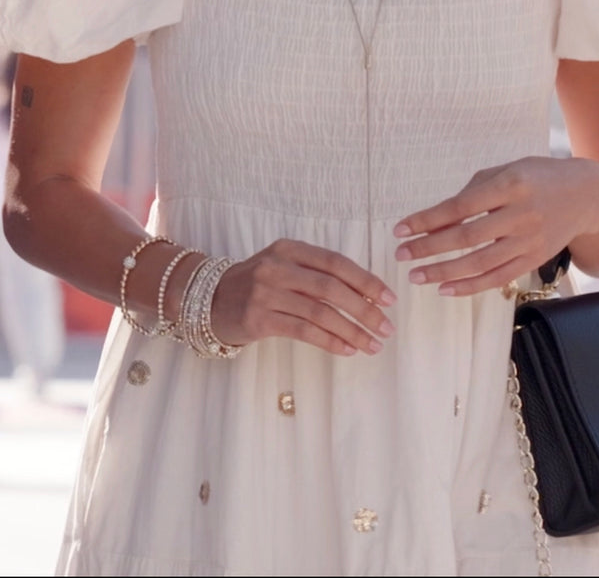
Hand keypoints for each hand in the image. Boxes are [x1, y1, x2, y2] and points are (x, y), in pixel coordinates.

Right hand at [210, 239, 396, 357]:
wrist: (209, 300)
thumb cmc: (257, 284)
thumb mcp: (284, 266)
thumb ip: (317, 274)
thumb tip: (366, 295)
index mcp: (290, 248)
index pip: (336, 262)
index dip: (366, 280)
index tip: (389, 299)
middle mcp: (277, 266)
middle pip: (331, 288)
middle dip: (364, 310)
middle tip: (386, 327)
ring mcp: (265, 292)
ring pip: (320, 312)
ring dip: (352, 330)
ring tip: (372, 344)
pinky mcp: (258, 319)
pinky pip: (303, 331)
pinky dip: (330, 341)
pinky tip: (347, 350)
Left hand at [393, 157, 598, 297]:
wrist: (584, 196)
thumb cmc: (534, 178)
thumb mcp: (504, 173)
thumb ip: (470, 194)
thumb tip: (435, 222)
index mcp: (510, 185)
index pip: (459, 207)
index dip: (427, 220)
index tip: (400, 229)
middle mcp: (521, 214)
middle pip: (467, 238)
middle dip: (429, 248)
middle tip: (401, 255)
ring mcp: (529, 241)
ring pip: (481, 263)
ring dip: (444, 272)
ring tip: (416, 276)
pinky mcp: (534, 260)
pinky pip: (498, 278)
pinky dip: (470, 286)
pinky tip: (445, 288)